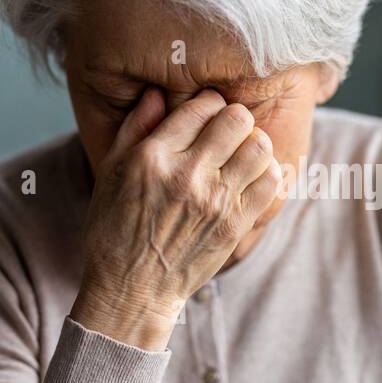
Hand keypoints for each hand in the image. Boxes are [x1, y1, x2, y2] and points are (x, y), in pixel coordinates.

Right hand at [70, 87, 281, 349]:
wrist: (132, 290)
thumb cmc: (115, 229)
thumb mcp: (111, 173)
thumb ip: (135, 128)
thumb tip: (156, 92)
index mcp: (152, 157)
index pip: (202, 106)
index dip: (209, 103)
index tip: (207, 113)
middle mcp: (186, 175)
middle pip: (237, 120)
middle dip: (235, 119)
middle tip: (228, 132)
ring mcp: (215, 201)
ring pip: (260, 147)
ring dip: (254, 145)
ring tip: (241, 155)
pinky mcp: (235, 225)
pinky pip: (271, 182)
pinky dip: (267, 174)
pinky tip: (251, 179)